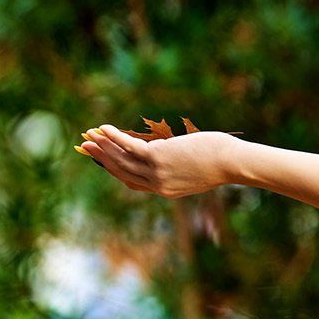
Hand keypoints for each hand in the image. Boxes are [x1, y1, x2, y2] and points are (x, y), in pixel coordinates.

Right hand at [78, 124, 239, 198]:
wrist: (233, 162)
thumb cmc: (222, 161)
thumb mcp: (195, 167)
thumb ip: (178, 165)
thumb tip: (168, 151)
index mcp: (166, 190)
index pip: (133, 182)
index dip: (116, 171)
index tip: (104, 162)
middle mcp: (158, 184)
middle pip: (123, 171)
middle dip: (103, 158)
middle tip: (86, 147)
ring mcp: (158, 172)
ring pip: (123, 160)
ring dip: (103, 147)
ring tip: (89, 136)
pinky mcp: (159, 157)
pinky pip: (130, 147)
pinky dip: (115, 138)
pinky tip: (105, 129)